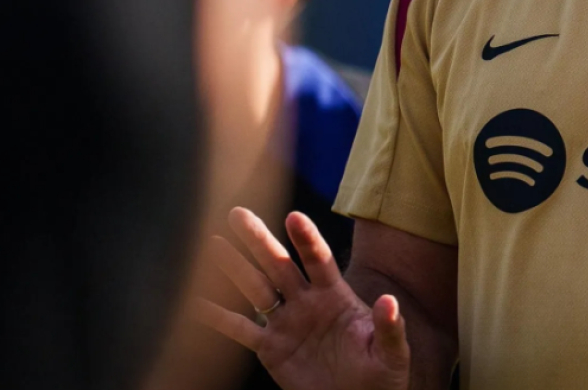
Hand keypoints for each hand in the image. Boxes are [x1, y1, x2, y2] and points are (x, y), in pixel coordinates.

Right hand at [197, 208, 410, 389]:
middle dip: (259, 240)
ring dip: (233, 268)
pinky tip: (195, 302)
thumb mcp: (392, 353)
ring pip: (255, 289)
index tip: (294, 217)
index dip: (307, 240)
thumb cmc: (381, 377)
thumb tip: (389, 302)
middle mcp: (307, 303)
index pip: (319, 261)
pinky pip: (240, 330)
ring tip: (210, 244)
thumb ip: (390, 328)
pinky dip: (217, 317)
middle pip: (279, 265)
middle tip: (236, 213)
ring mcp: (287, 323)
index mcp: (336, 297)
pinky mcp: (271, 349)